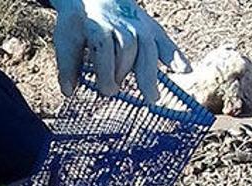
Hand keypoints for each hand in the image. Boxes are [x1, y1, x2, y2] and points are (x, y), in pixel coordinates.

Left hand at [50, 0, 190, 101]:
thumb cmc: (80, 23)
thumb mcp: (66, 38)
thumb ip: (67, 65)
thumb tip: (68, 92)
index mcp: (98, 25)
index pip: (104, 48)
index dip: (105, 70)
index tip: (106, 91)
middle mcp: (121, 24)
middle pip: (127, 47)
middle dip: (122, 71)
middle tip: (114, 92)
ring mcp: (138, 25)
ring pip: (146, 47)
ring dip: (149, 73)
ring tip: (152, 97)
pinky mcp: (150, 29)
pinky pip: (164, 42)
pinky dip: (175, 56)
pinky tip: (184, 70)